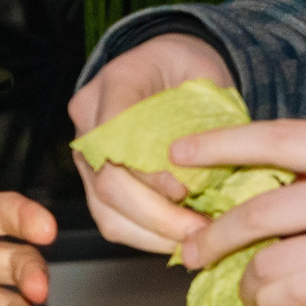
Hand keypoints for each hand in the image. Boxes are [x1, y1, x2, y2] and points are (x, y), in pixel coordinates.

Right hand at [67, 34, 235, 255]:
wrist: (168, 64)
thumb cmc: (190, 69)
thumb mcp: (207, 77)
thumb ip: (209, 117)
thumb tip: (218, 175)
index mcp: (118, 79)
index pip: (118, 133)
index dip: (149, 171)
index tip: (186, 191)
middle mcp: (90, 117)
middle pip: (107, 181)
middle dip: (156, 215)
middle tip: (198, 232)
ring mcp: (87, 151)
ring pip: (105, 209)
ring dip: (152, 234)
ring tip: (194, 241)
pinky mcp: (94, 178)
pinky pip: (112, 218)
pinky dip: (147, 236)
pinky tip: (180, 239)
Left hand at [174, 121, 305, 305]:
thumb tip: (297, 187)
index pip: (278, 137)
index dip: (222, 144)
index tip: (181, 153)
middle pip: (258, 206)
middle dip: (215, 232)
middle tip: (192, 249)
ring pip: (267, 257)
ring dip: (244, 279)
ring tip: (243, 291)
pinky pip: (291, 293)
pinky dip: (269, 303)